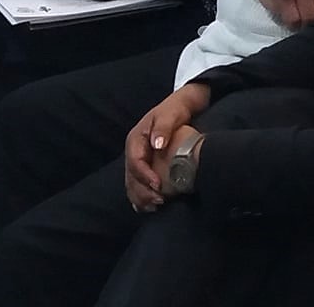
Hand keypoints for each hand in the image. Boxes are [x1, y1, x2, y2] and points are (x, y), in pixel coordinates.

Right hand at [124, 86, 211, 209]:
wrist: (182, 106)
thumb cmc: (176, 109)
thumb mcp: (171, 114)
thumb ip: (164, 127)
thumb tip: (156, 144)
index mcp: (135, 139)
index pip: (135, 162)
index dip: (144, 175)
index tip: (158, 185)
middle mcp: (134, 151)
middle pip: (131, 177)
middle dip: (143, 191)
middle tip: (159, 201)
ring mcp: (138, 159)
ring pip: (133, 184)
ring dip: (142, 197)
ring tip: (155, 207)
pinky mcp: (146, 166)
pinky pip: (138, 185)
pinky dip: (142, 196)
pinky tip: (150, 206)